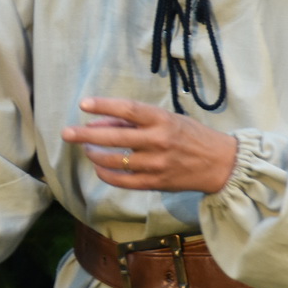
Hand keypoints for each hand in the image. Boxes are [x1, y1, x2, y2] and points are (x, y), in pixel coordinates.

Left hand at [60, 97, 238, 194]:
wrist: (221, 164)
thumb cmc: (190, 136)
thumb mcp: (167, 119)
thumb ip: (134, 121)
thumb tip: (98, 123)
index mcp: (162, 120)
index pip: (128, 109)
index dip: (104, 105)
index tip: (83, 104)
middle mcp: (159, 141)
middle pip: (115, 137)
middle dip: (86, 135)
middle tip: (67, 133)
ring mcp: (157, 164)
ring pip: (115, 161)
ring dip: (95, 155)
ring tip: (86, 150)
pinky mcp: (156, 183)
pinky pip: (123, 181)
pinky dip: (106, 174)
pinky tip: (98, 167)